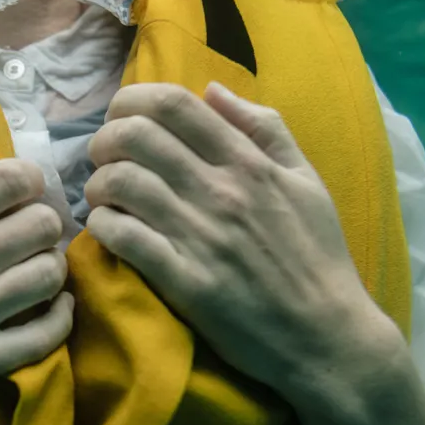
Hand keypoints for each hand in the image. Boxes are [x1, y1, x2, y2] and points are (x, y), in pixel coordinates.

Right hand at [0, 99, 73, 424]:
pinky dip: (57, 319)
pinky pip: (43, 338)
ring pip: (48, 276)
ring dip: (48, 265)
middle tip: (26, 229)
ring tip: (32, 267)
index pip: (11, 180)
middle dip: (41, 219)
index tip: (17, 189)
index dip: (26, 178)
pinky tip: (47, 310)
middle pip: (41, 225)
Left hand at [83, 82, 399, 402]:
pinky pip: (123, 237)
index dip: (131, 100)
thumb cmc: (317, 256)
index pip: (173, 105)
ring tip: (103, 197)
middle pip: (135, 136)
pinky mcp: (184, 281)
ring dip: (98, 184)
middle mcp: (221, 190)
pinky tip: (107, 230)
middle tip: (104, 158)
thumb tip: (213, 91)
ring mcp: (201, 235)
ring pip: (121, 183)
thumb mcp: (306, 180)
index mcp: (248, 161)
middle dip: (104, 139)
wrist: (326, 334)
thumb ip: (265, 129)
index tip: (121, 117)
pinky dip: (103, 226)